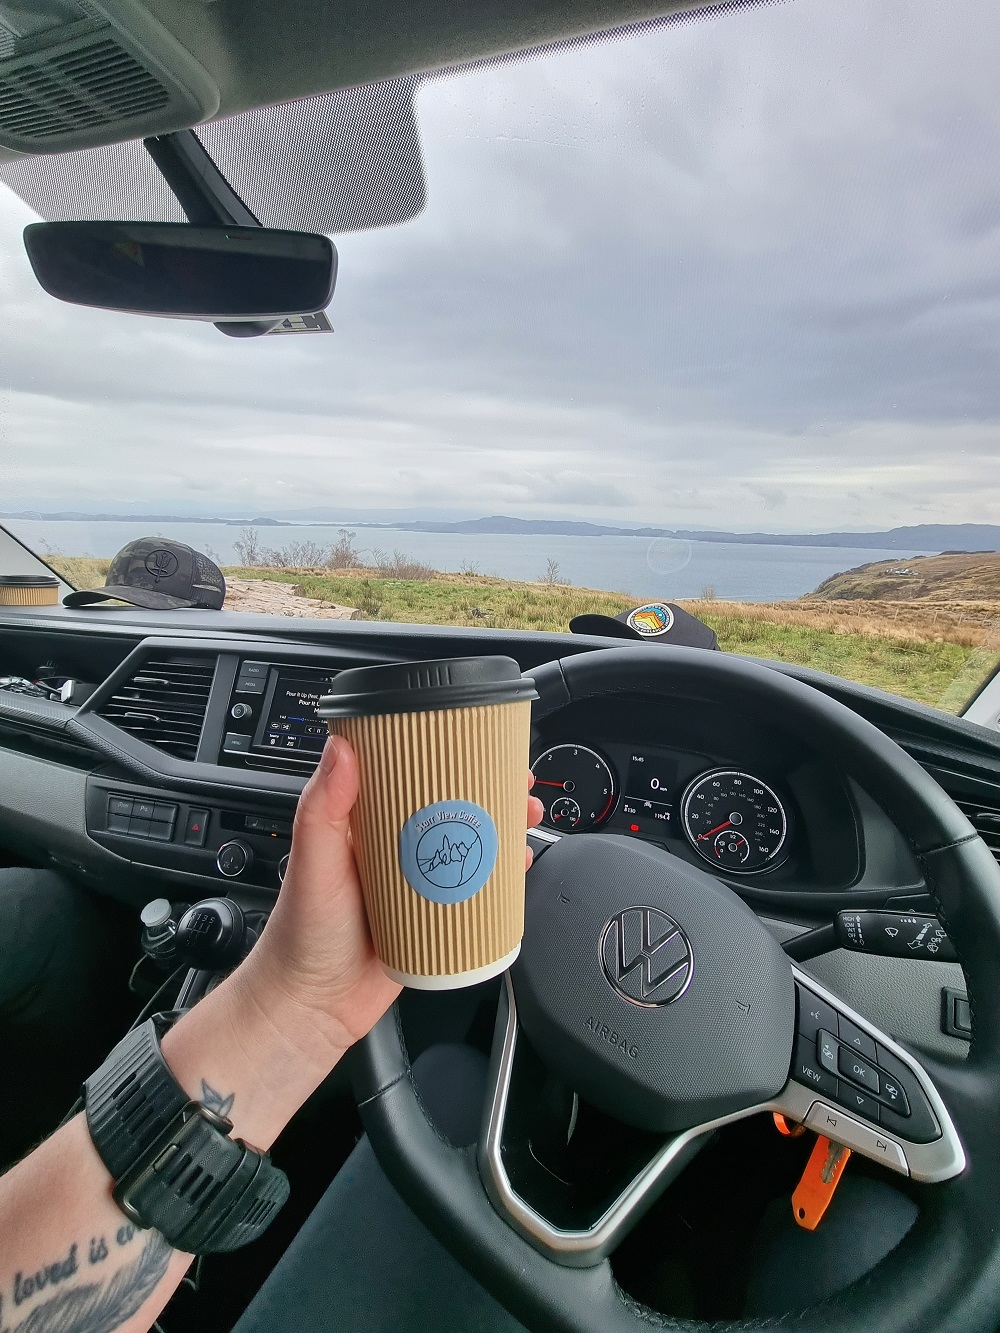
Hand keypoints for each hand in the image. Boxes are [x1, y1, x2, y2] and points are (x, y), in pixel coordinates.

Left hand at [240, 734, 544, 1070]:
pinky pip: (475, 889)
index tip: (478, 741)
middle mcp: (394, 846)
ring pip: (470, 844)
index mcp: (363, 822)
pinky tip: (518, 869)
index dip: (447, 755)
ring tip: (526, 821)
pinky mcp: (435, 915)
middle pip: (452, 806)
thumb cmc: (301, 934)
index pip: (409, 773)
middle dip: (492, 791)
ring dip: (503, 829)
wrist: (313, 1006)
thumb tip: (341, 748)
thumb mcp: (312, 863)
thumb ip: (322, 807)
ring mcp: (418, 881)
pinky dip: (501, 876)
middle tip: (520, 787)